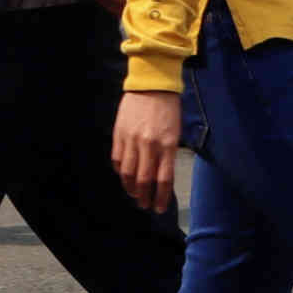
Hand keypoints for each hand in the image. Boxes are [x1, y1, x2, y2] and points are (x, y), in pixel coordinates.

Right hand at [114, 91, 185, 213]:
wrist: (152, 84)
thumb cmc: (168, 109)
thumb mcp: (175, 132)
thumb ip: (168, 155)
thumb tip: (160, 177)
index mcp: (168, 145)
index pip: (163, 180)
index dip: (160, 198)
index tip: (159, 208)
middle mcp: (149, 145)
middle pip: (144, 180)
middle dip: (144, 197)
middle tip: (145, 205)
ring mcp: (132, 140)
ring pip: (127, 173)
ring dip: (130, 188)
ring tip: (134, 194)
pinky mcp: (119, 134)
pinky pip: (117, 159)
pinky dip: (120, 171)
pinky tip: (124, 175)